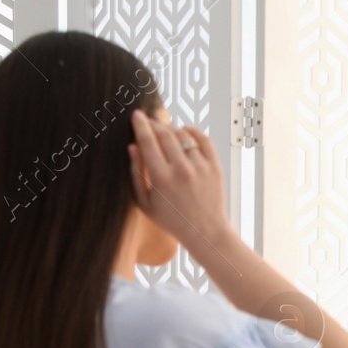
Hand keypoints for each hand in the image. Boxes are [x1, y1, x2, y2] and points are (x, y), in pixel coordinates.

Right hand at [127, 108, 231, 254]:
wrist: (205, 232)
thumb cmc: (172, 220)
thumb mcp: (145, 203)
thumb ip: (136, 174)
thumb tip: (132, 146)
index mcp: (161, 178)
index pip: (148, 141)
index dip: (140, 124)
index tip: (136, 114)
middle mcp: (181, 170)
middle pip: (165, 133)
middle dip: (155, 123)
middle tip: (149, 121)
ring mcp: (200, 167)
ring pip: (184, 134)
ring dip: (172, 128)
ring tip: (165, 130)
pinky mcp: (214, 167)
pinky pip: (204, 139)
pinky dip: (193, 131)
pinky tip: (185, 131)